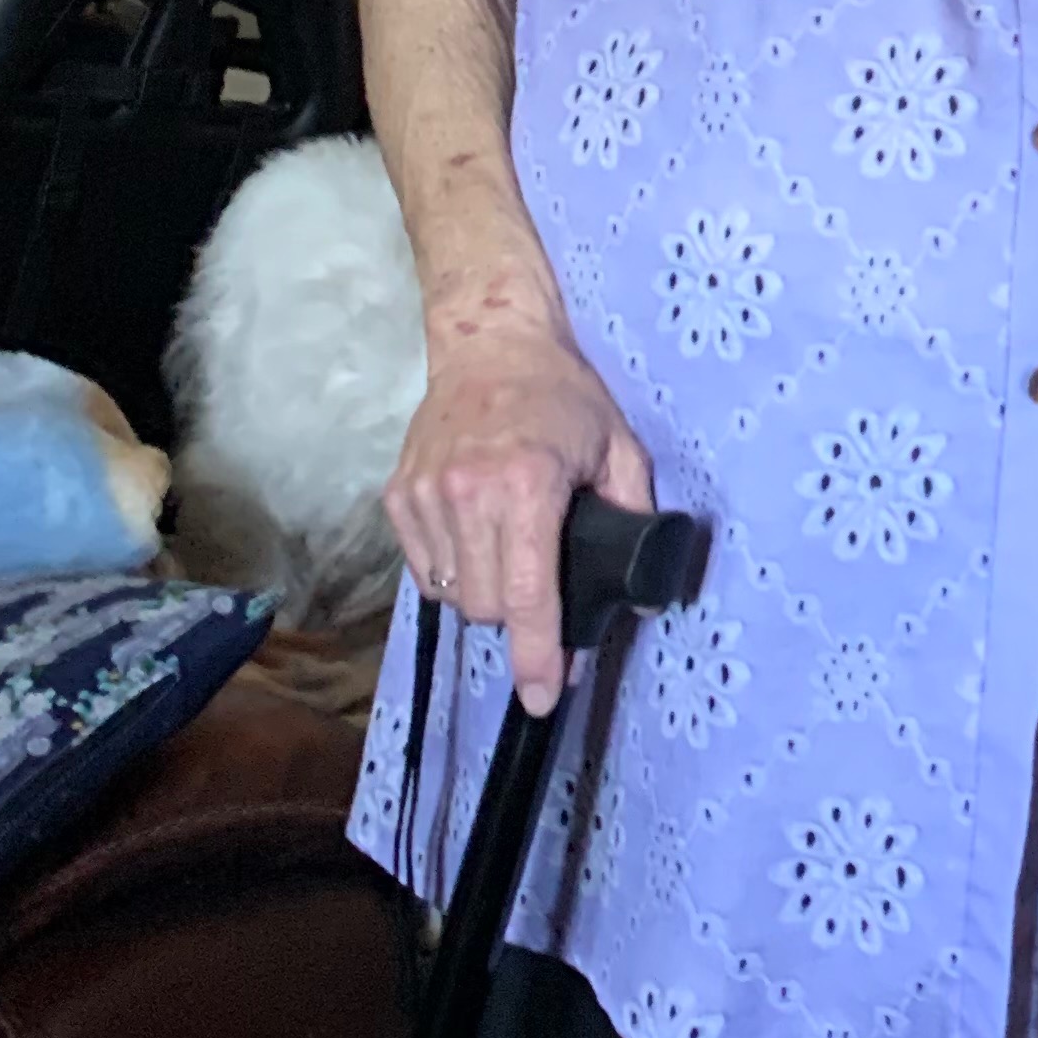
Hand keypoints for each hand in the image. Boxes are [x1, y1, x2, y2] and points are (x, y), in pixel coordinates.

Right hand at [386, 325, 652, 710]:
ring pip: (452, 595)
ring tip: (508, 554)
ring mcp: (425, 495)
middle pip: (486, 608)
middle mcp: (467, 493)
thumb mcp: (618, 446)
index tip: (543, 696)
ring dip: (483, 595)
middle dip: (518, 618)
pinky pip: (423, 571)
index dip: (539, 654)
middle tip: (541, 589)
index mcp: (526, 484)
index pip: (528, 594)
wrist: (489, 341)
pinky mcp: (398, 495)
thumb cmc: (561, 394)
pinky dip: (451, 573)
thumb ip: (632, 517)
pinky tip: (476, 541)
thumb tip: (639, 596)